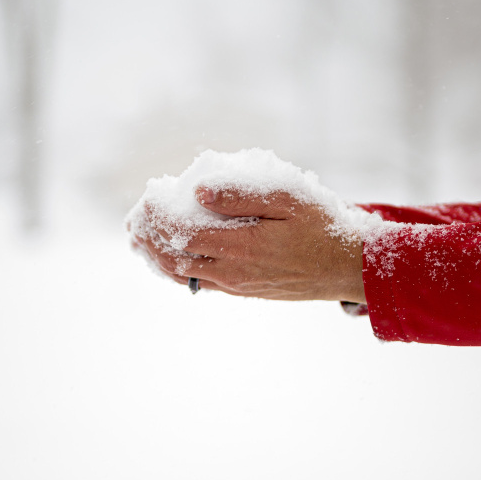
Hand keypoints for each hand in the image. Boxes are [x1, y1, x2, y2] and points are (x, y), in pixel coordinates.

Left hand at [130, 185, 365, 302]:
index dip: (158, 215)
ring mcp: (236, 284)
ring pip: (183, 274)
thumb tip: (198, 189)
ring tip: (139, 240)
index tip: (147, 196)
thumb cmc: (322, 225)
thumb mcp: (288, 198)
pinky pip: (199, 283)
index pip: (182, 230)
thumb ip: (242, 194)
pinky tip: (169, 259)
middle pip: (174, 256)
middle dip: (149, 237)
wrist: (347, 268)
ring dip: (157, 256)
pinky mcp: (243, 290)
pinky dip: (176, 270)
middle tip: (132, 220)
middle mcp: (231, 270)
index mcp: (239, 245)